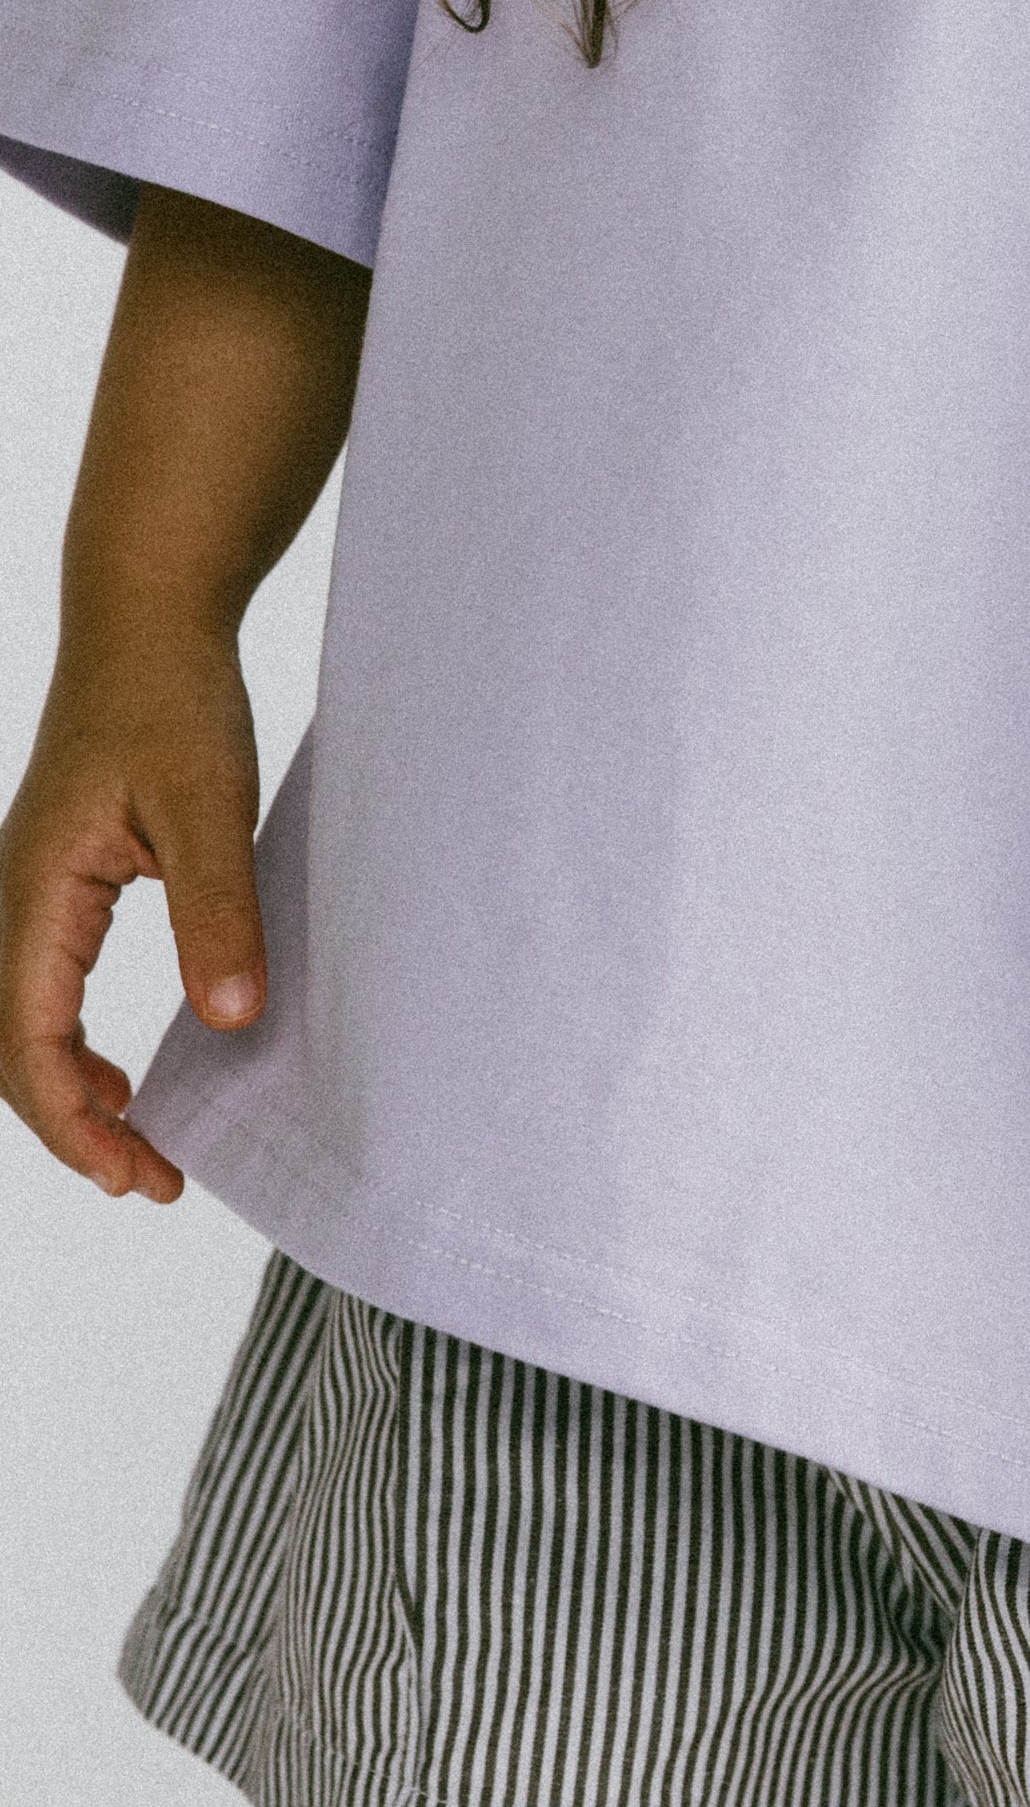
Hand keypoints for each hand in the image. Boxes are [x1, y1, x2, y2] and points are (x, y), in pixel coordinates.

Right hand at [0, 624, 265, 1199]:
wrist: (146, 622)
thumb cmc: (173, 699)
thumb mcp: (209, 806)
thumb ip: (218, 912)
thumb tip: (231, 1020)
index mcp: (35, 894)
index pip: (29, 1043)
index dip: (75, 1126)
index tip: (137, 1178)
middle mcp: (12, 901)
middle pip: (12, 1051)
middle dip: (74, 1129)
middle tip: (154, 1183)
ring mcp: (28, 892)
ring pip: (22, 1025)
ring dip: (69, 1094)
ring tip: (138, 1149)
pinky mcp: (58, 882)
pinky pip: (43, 989)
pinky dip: (72, 1048)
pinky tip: (121, 1076)